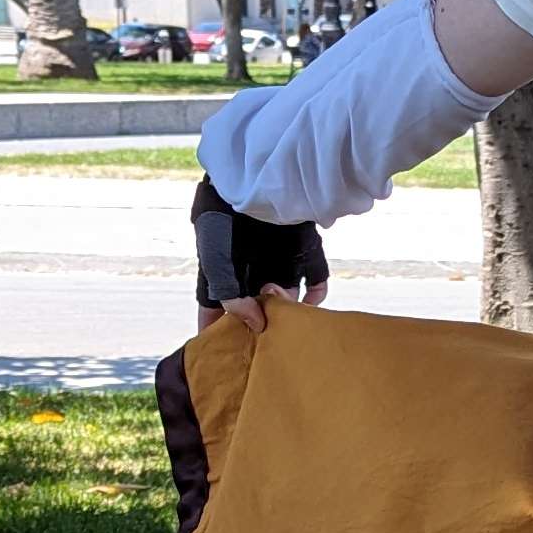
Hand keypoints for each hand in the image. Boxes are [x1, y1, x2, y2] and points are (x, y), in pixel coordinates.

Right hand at [190, 176, 328, 331]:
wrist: (254, 173)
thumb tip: (255, 325)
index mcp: (225, 273)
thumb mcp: (215, 256)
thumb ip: (228, 294)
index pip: (217, 312)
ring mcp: (281, 263)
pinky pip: (317, 281)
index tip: (220, 359)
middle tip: (267, 344)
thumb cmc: (224, 213)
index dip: (218, 334)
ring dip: (289, 312)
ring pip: (288, 301)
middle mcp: (253, 272)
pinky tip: (311, 303)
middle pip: (258, 311)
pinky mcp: (306, 254)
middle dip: (262, 329)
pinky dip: (317, 297)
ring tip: (285, 311)